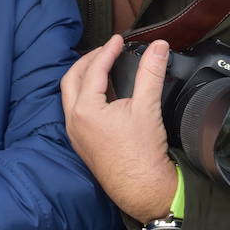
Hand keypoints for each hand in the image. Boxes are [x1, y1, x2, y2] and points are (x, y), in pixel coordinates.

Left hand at [61, 35, 178, 223]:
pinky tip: (103, 94)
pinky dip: (86, 95)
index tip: (119, 40)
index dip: (107, 51)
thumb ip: (151, 72)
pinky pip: (76, 111)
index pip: (93, 70)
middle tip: (107, 49)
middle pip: (72, 79)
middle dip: (88, 60)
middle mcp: (73, 121)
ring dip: (84, 77)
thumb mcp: (148, 107)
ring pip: (71, 95)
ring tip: (103, 66)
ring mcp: (75, 134)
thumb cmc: (143, 154)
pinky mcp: (82, 144)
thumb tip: (159, 47)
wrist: (143, 190)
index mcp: (84, 110)